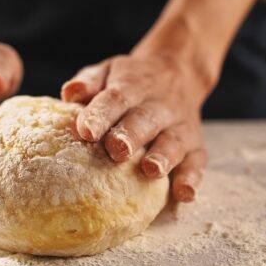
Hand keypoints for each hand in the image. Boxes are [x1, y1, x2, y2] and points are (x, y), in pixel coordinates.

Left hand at [62, 0, 258, 201]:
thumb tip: (67, 91)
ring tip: (150, 171)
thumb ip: (89, 78)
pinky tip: (185, 197)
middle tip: (114, 151)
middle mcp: (153, 107)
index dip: (97, 114)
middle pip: (141, 121)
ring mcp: (177, 125)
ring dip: (162, 156)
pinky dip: (193, 179)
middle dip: (128, 135)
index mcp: (127, 87)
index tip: (81, 130)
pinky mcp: (194, 142)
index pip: (110, 99)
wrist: (179, 69)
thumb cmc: (129, 78)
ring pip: (172, 141)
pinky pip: (198, 162)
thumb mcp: (108, 69)